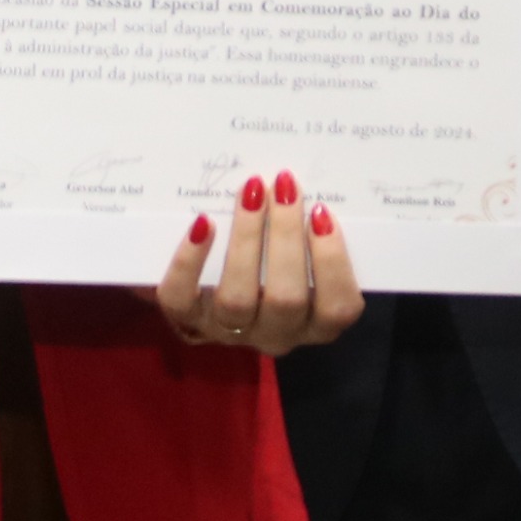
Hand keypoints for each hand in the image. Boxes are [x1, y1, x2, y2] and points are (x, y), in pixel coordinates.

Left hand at [157, 171, 362, 356]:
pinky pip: (182, 298)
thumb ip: (312, 234)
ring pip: (237, 299)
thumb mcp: (303, 257)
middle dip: (286, 236)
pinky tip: (202, 223)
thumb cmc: (273, 263)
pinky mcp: (187, 322)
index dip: (333, 263)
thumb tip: (306, 187)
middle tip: (284, 186)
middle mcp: (275, 334)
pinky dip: (190, 261)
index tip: (322, 212)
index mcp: (315, 322)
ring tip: (250, 192)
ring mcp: (229, 332)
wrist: (208, 292)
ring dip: (246, 239)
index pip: (338, 309)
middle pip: (286, 299)